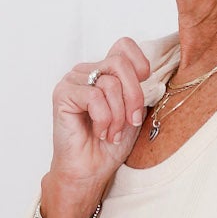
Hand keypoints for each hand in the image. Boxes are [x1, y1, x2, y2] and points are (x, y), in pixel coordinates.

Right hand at [47, 37, 152, 202]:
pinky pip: (94, 96)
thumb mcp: (135, 112)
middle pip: (120, 63)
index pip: (124, 46)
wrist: (90, 171)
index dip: (139, 64)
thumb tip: (153, 76)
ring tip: (112, 133)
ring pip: (110, 82)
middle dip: (133, 96)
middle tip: (131, 122)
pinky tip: (99, 132)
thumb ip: (141, 89)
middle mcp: (87, 71)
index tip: (143, 88)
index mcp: (104, 71)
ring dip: (118, 115)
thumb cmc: (110, 145)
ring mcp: (73, 80)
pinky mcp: (63, 94)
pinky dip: (104, 119)